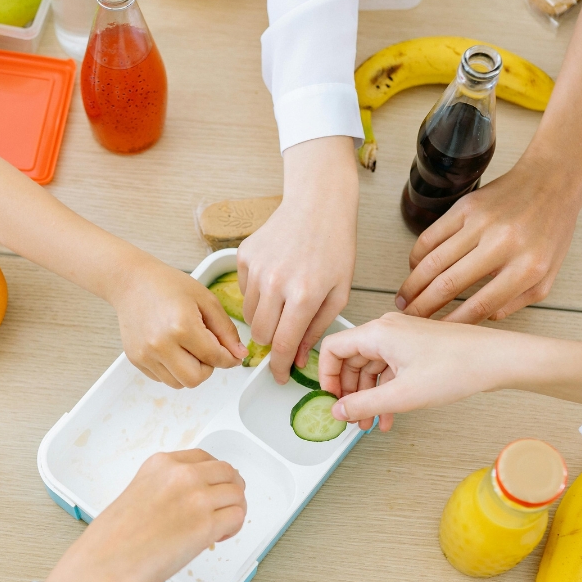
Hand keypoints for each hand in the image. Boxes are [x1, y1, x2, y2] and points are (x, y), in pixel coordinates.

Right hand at [45, 450, 246, 581]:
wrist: (105, 564)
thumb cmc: (112, 540)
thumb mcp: (137, 493)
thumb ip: (165, 489)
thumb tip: (188, 502)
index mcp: (161, 464)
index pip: (203, 457)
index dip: (214, 474)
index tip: (214, 486)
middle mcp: (181, 475)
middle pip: (227, 471)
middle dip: (231, 489)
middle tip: (226, 506)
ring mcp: (196, 498)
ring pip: (237, 494)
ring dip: (234, 510)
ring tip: (221, 527)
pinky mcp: (206, 524)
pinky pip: (237, 517)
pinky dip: (234, 528)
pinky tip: (218, 538)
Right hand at [111, 259, 246, 388]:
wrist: (132, 282)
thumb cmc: (167, 285)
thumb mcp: (205, 300)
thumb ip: (226, 330)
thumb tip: (239, 354)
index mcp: (182, 326)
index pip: (214, 358)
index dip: (229, 359)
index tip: (232, 356)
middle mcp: (161, 344)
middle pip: (195, 379)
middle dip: (207, 368)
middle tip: (205, 350)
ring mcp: (145, 354)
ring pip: (178, 383)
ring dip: (189, 371)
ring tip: (186, 347)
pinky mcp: (136, 359)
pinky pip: (162, 378)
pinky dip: (172, 369)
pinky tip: (171, 347)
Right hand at [238, 136, 357, 383]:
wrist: (317, 204)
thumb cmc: (335, 246)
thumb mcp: (339, 293)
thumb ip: (317, 328)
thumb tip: (296, 358)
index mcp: (304, 295)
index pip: (282, 345)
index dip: (278, 367)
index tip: (277, 376)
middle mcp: (276, 282)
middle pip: (260, 334)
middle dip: (271, 342)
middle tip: (284, 334)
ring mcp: (256, 268)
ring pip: (248, 315)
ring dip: (264, 318)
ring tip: (283, 301)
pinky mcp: (244, 256)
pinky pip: (243, 291)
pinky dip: (257, 294)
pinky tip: (275, 278)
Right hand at [318, 313, 508, 430]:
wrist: (496, 360)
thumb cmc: (457, 366)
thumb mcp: (402, 394)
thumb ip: (364, 404)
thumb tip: (339, 411)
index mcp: (378, 332)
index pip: (332, 348)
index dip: (326, 376)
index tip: (330, 399)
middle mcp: (387, 330)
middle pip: (351, 360)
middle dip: (349, 392)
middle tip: (350, 417)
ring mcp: (402, 338)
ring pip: (371, 368)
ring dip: (368, 396)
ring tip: (370, 423)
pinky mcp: (416, 348)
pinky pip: (389, 370)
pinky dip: (385, 392)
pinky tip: (389, 415)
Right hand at [395, 155, 581, 323]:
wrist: (552, 182)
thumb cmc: (550, 230)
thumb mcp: (548, 275)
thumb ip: (518, 301)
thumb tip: (484, 318)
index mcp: (527, 267)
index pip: (480, 305)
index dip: (453, 323)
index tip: (437, 332)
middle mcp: (503, 244)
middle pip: (449, 284)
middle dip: (423, 307)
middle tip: (410, 319)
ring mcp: (482, 223)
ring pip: (434, 261)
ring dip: (413, 285)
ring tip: (404, 299)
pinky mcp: (466, 206)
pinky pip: (431, 236)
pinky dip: (417, 256)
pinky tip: (414, 269)